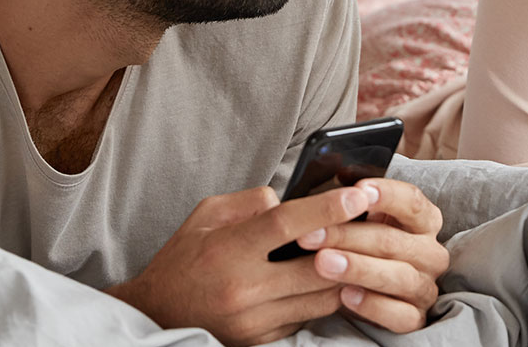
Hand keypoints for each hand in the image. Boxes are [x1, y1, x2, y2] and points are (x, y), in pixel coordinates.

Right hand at [105, 184, 371, 344]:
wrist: (156, 313)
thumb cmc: (183, 258)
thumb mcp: (206, 215)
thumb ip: (250, 202)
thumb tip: (290, 199)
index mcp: (228, 250)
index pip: (286, 225)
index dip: (327, 208)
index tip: (358, 195)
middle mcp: (244, 289)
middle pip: (318, 269)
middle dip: (349, 246)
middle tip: (371, 226)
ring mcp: (255, 321)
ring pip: (321, 298)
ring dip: (343, 275)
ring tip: (356, 252)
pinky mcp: (262, 341)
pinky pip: (308, 318)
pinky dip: (322, 298)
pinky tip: (328, 280)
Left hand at [292, 178, 448, 332]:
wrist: (364, 294)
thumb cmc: (360, 247)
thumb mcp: (358, 220)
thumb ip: (351, 199)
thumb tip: (336, 169)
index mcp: (423, 221)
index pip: (412, 201)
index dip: (386, 194)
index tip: (357, 190)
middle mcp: (431, 253)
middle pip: (394, 240)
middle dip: (349, 235)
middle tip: (311, 233)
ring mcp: (425, 287)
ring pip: (398, 276)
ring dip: (358, 268)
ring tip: (322, 263)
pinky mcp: (416, 318)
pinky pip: (399, 315)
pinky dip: (372, 306)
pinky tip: (345, 297)